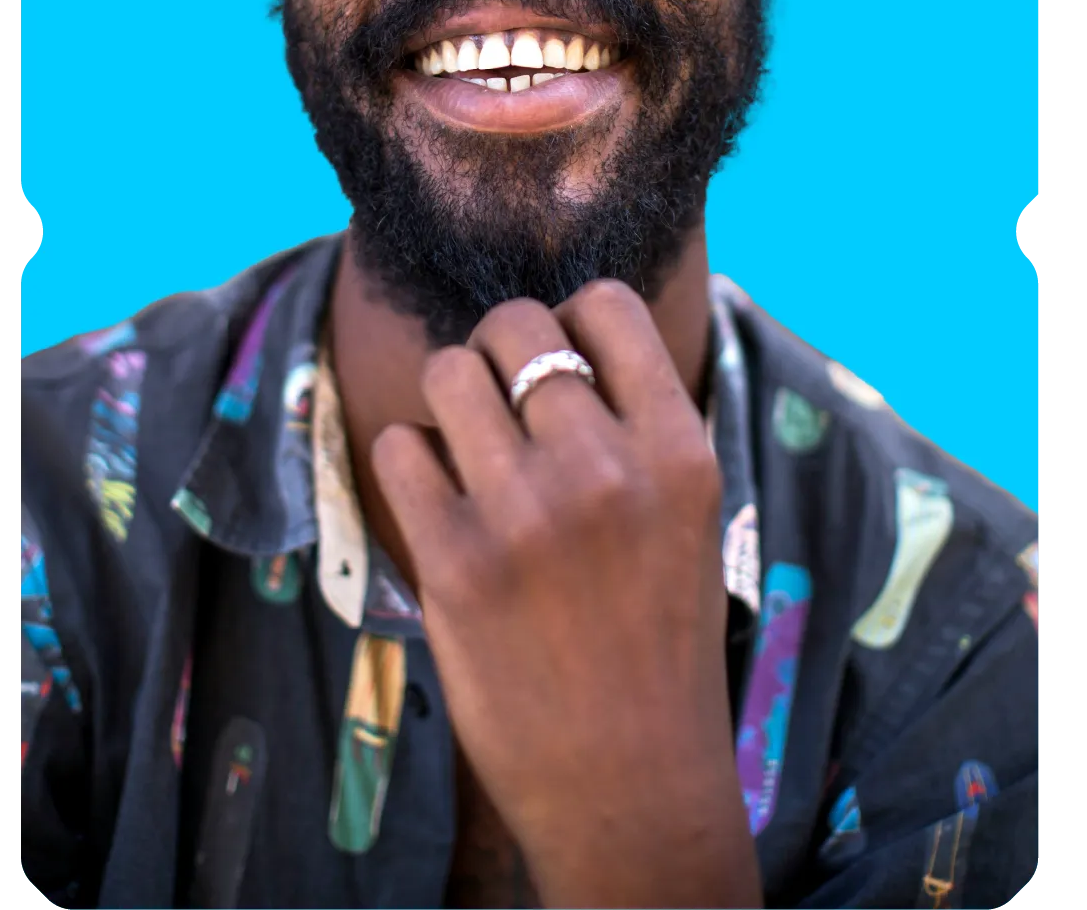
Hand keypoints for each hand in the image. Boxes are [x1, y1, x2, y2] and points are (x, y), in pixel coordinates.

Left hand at [371, 280, 761, 908]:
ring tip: (466, 445)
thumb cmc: (659, 641)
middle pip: (515, 324)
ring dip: (450, 396)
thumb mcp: (688, 518)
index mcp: (679, 451)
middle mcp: (606, 468)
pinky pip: (399, 446)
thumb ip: (638, 426)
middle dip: (498, 346)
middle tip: (500, 397)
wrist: (631, 783)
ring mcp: (525, 514)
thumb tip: (567, 335)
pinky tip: (440, 501)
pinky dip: (412, 461)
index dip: (571, 315)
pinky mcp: (454, 563)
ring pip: (448, 370)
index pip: (607, 304)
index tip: (559, 353)